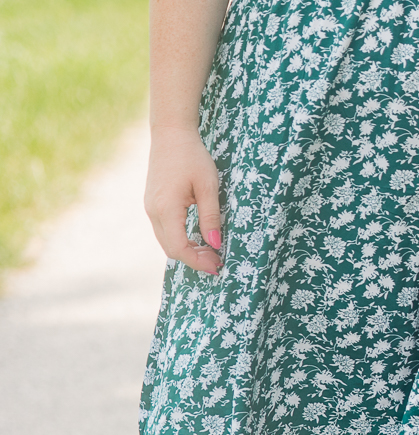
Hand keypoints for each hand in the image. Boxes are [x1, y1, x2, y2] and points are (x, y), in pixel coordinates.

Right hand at [144, 125, 223, 274]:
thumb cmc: (193, 157)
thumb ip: (211, 217)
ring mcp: (150, 207)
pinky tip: (198, 239)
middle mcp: (153, 210)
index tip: (218, 265)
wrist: (171, 134)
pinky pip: (165, 230)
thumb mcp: (209, 187)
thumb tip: (215, 244)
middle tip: (218, 260)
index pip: (179, 248)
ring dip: (188, 250)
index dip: (198, 261)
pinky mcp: (153, 203)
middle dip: (194, 259)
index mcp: (166, 208)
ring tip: (211, 251)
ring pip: (166, 241)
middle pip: (171, 248)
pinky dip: (180, 240)